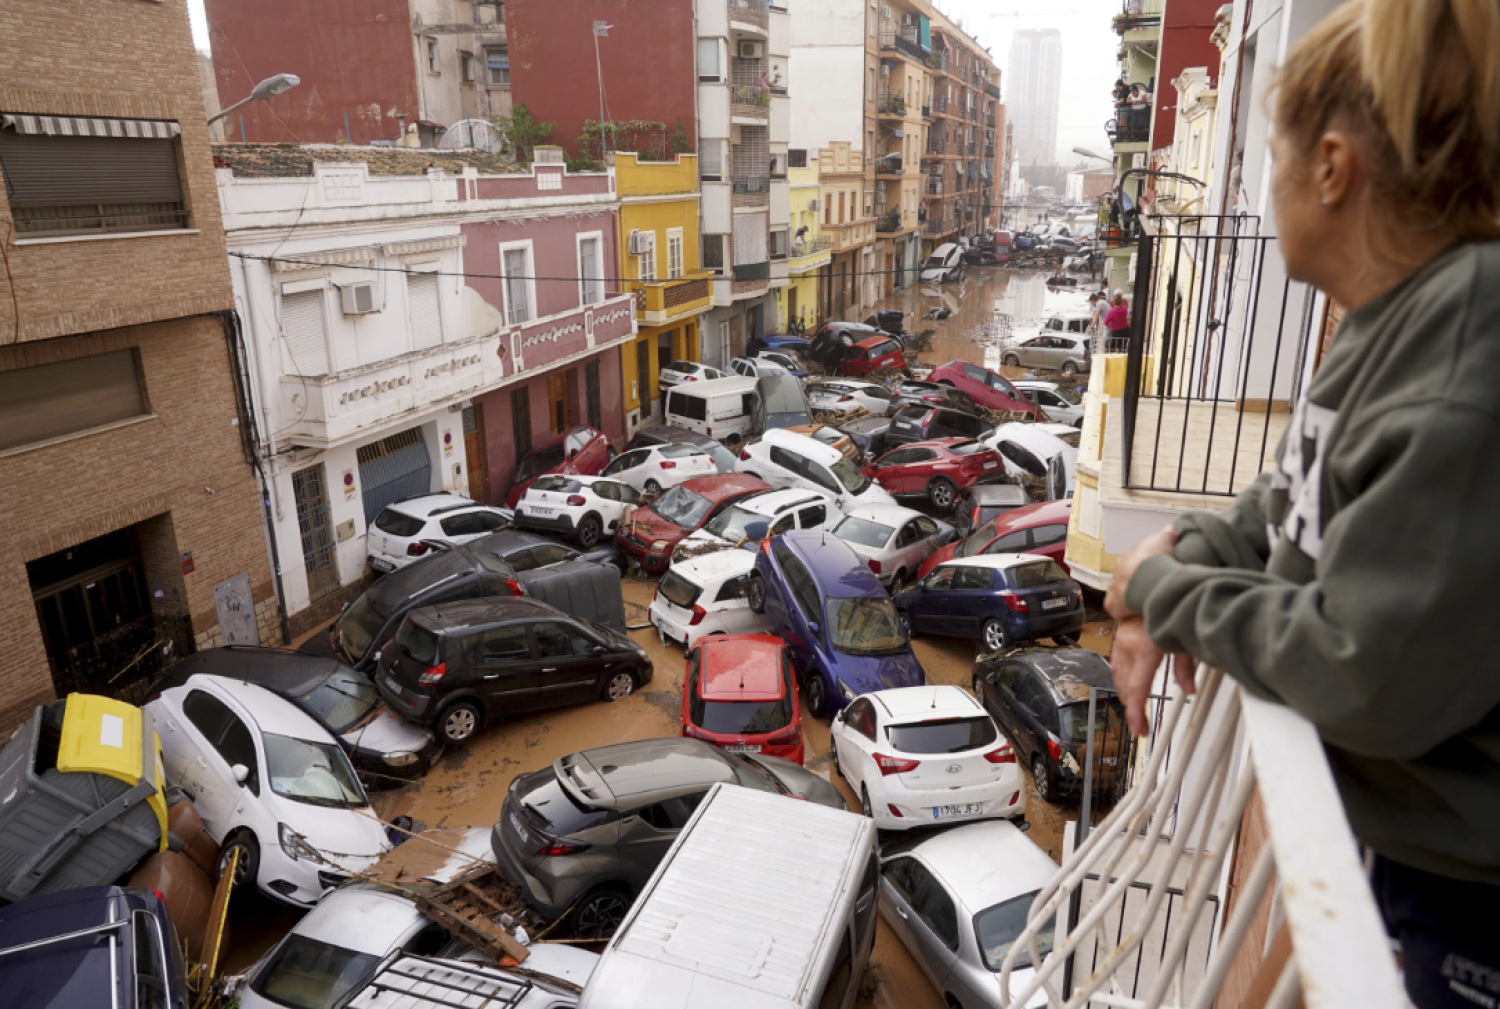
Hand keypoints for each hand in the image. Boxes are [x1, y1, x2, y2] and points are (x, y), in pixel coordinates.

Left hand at [1104, 526, 1178, 620]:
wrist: (1147, 577)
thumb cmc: (1155, 558)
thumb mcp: (1164, 541)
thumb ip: (1167, 535)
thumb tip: (1170, 529)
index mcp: (1127, 558)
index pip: (1133, 563)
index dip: (1143, 567)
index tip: (1153, 572)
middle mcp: (1117, 572)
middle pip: (1125, 578)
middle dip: (1135, 582)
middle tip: (1150, 587)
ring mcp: (1113, 588)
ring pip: (1120, 593)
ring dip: (1129, 596)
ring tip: (1144, 601)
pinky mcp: (1112, 604)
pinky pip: (1116, 609)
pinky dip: (1123, 611)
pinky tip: (1134, 613)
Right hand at [1110, 617, 1196, 736]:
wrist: (1147, 585)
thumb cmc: (1167, 607)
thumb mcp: (1183, 639)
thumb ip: (1186, 667)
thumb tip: (1190, 689)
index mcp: (1144, 650)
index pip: (1137, 689)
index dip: (1136, 714)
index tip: (1139, 730)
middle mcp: (1128, 648)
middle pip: (1125, 687)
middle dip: (1132, 708)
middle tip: (1141, 725)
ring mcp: (1121, 643)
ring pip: (1118, 677)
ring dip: (1125, 695)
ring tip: (1135, 710)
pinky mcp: (1119, 639)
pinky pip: (1116, 665)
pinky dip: (1122, 680)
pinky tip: (1127, 686)